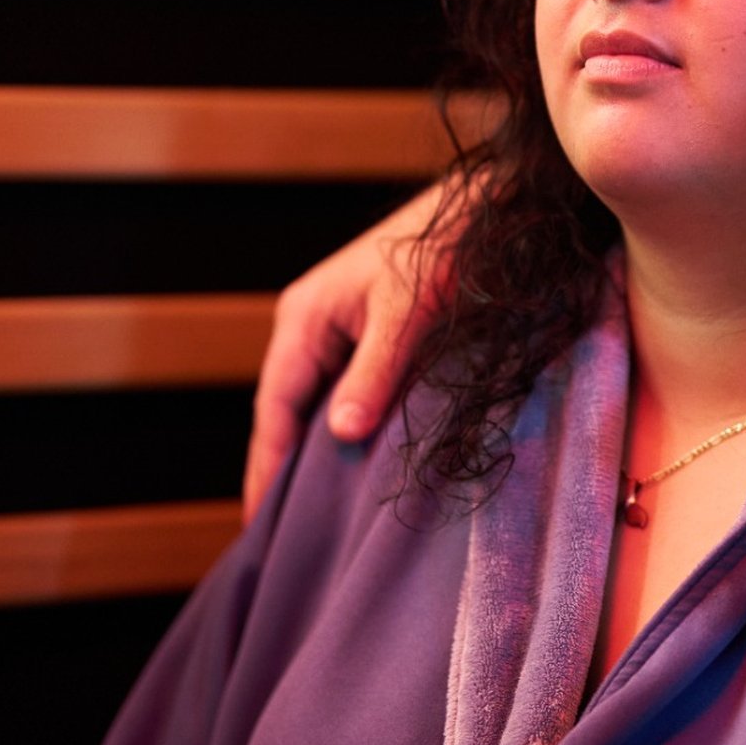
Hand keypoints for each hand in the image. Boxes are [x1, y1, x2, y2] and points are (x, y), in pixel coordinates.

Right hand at [243, 179, 453, 516]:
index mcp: (303, 318)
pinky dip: (349, 431)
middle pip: (288, 413)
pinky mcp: (370, 337)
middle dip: (285, 470)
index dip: (266, 468)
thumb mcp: (408, 314)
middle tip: (284, 537)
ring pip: (318, 406)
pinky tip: (359, 467)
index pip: (273, 410)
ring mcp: (339, 331)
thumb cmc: (444, 247)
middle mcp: (311, 326)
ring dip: (318, 454)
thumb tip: (343, 436)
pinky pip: (347, 394)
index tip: (259, 523)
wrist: (486, 207)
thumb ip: (375, 373)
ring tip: (317, 517)